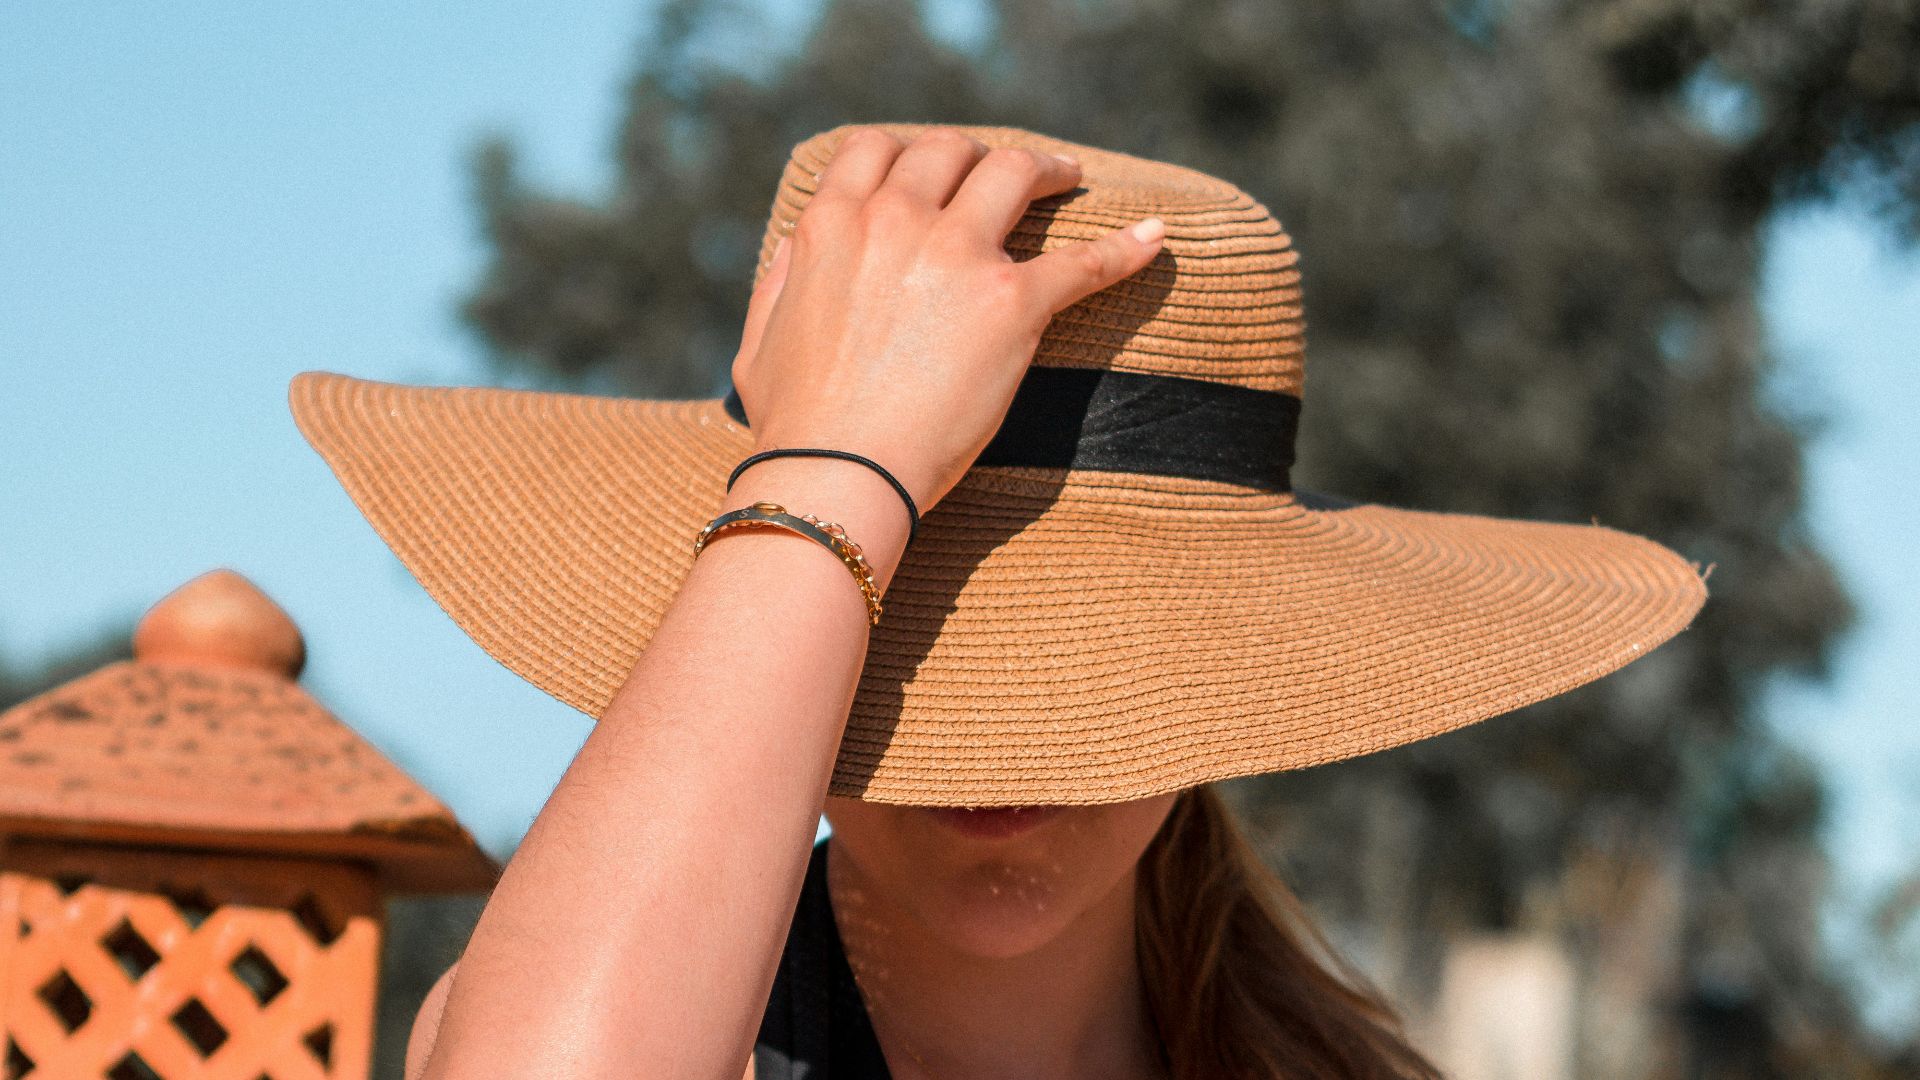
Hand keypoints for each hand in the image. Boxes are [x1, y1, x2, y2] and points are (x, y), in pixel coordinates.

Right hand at [728, 125, 1165, 514]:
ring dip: (1046, 169)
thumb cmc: (797, 425)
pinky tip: (1154, 240)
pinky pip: (1085, 260)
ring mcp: (957, 256)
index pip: (876, 149)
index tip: (937, 164)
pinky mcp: (1013, 303)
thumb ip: (783, 280)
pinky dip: (1126, 247)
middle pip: (951, 150)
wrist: (838, 475)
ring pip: (1014, 172)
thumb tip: (800, 247)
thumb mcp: (760, 339)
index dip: (912, 148)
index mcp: (832, 225)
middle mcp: (896, 221)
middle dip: (982, 154)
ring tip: (1068, 179)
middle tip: (1009, 174)